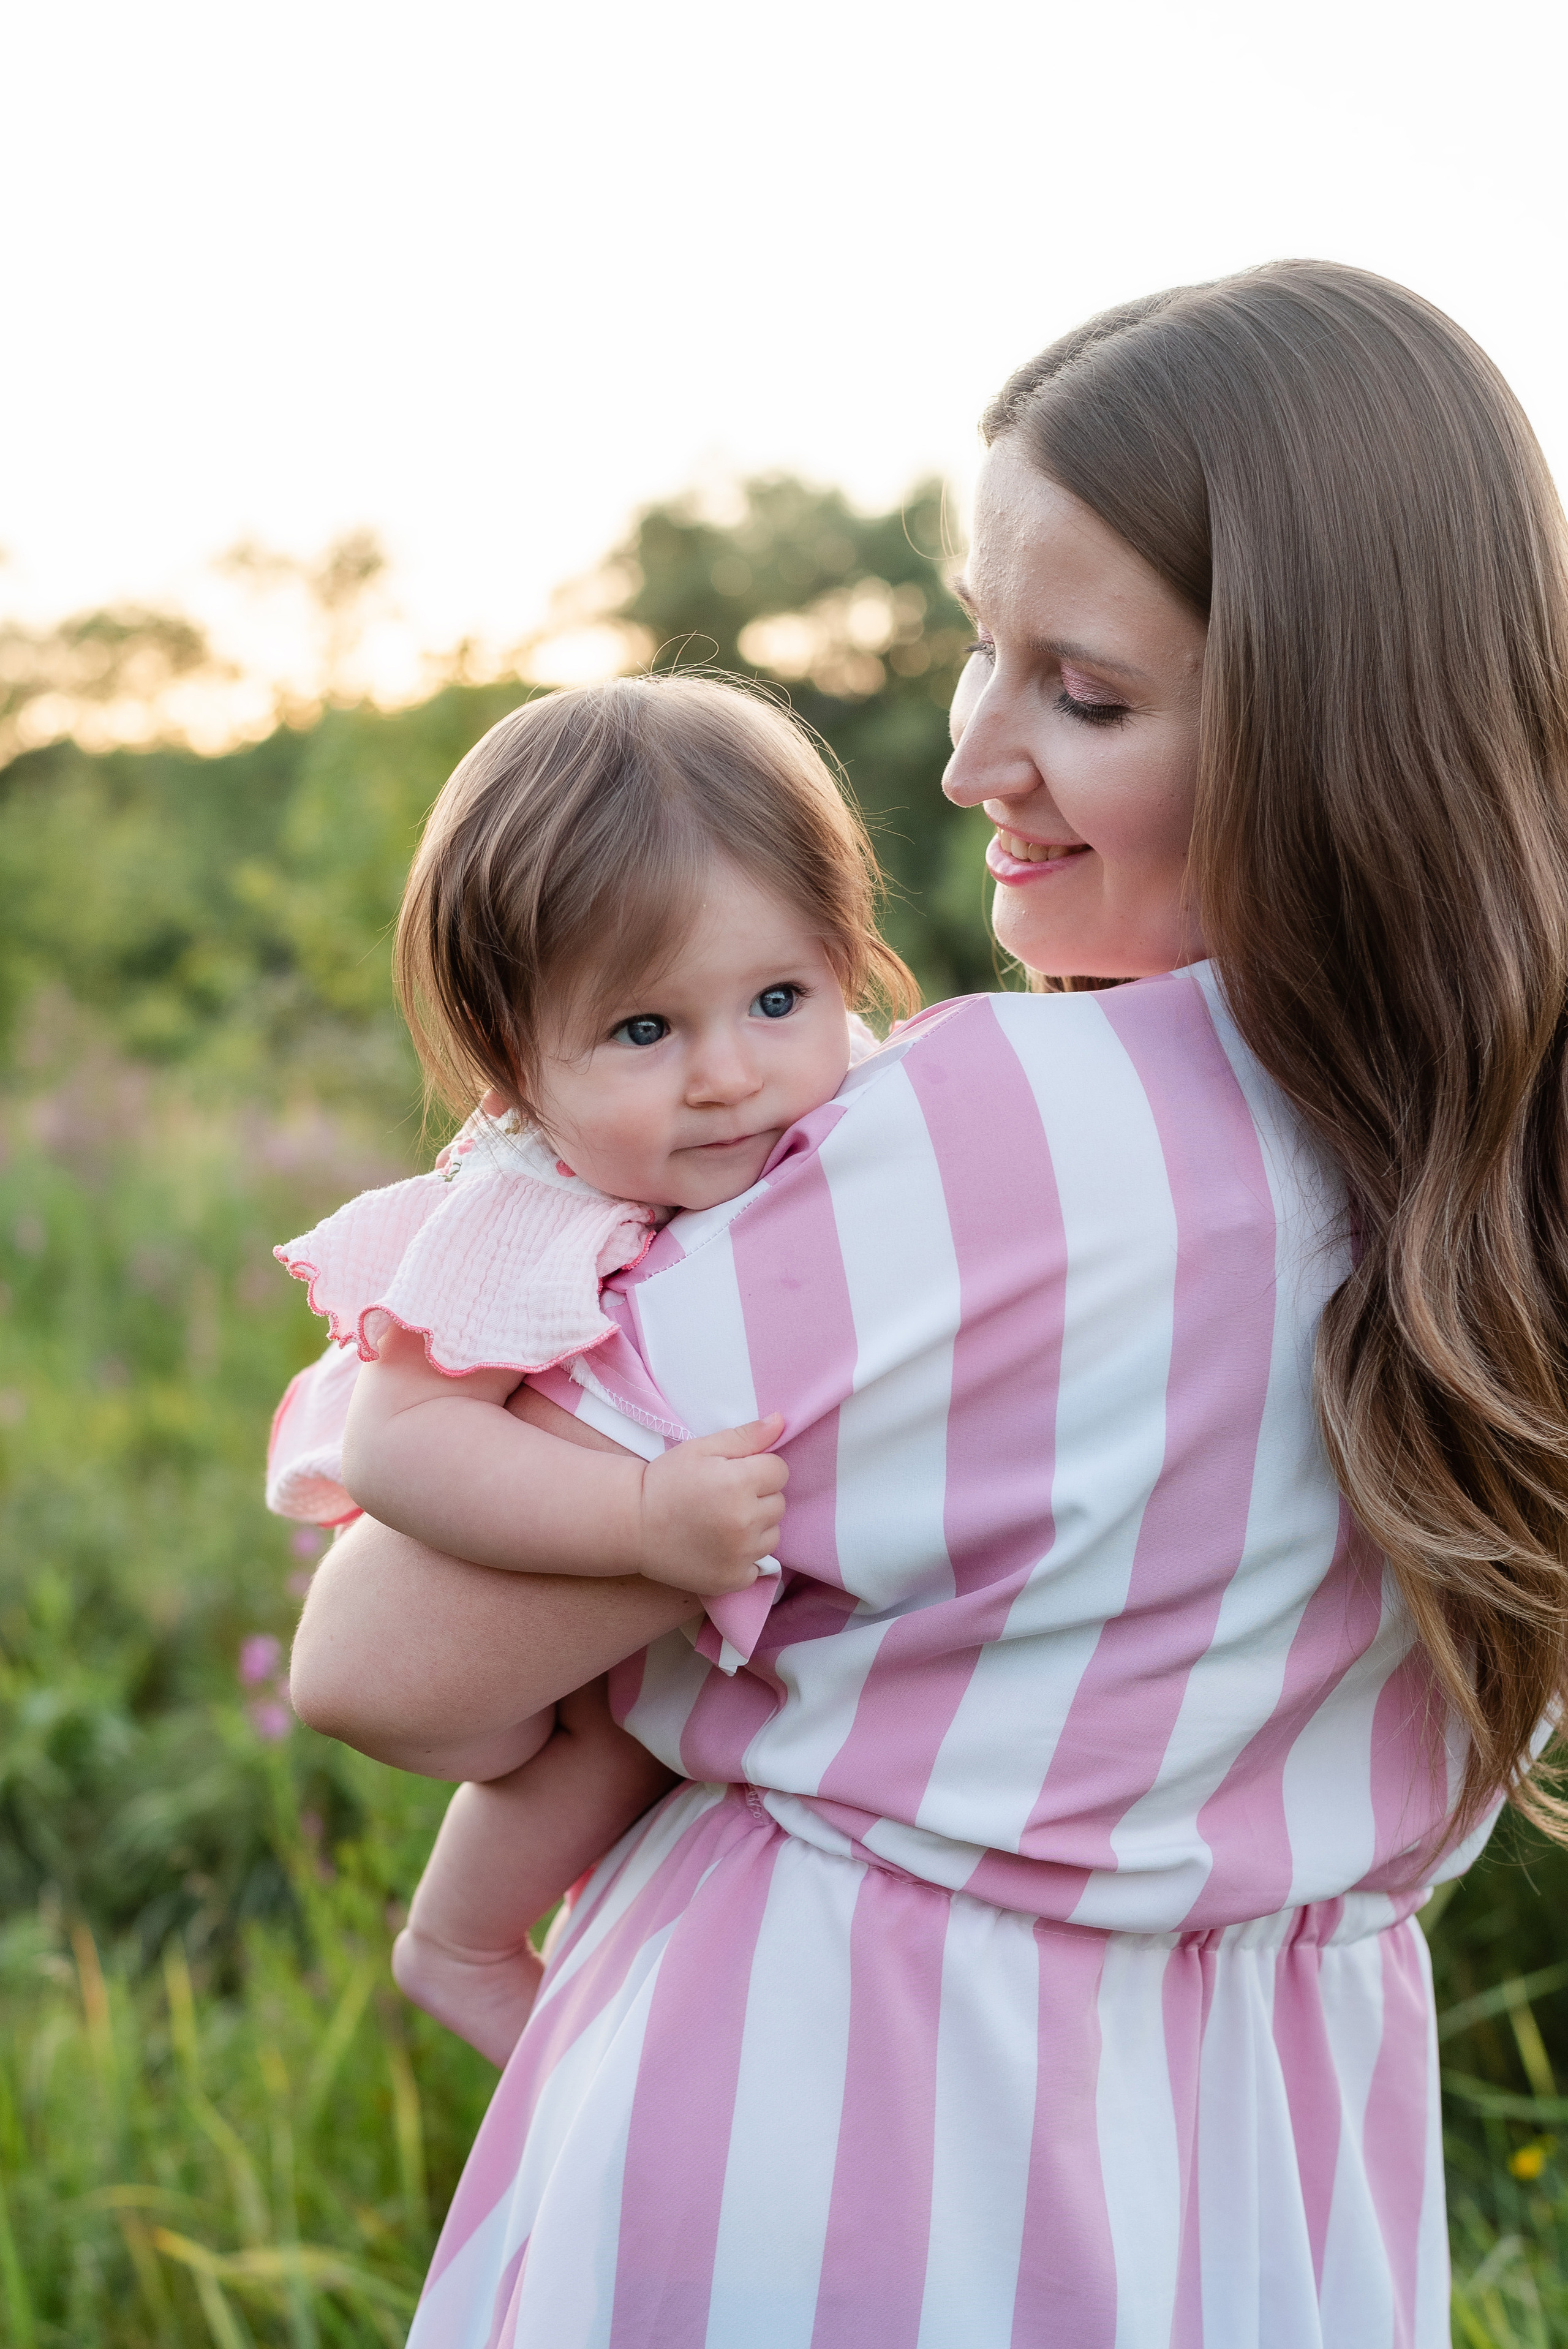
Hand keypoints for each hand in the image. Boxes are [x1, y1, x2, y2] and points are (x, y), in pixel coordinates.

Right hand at [636, 1415, 787, 1595]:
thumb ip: (745, 1436)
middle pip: (778, 1503)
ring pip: (772, 1534)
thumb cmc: (666, 1481)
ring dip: (755, 1527)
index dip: (759, 1469)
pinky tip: (719, 1547)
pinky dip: (744, 1557)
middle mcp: (744, 1521)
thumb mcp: (701, 1449)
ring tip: (722, 1522)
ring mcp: (739, 1554)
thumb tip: (781, 1422)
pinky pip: (758, 1566)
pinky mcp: (732, 1579)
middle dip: (758, 1497)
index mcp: (738, 1483)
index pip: (779, 1471)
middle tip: (724, 1498)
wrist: (632, 1526)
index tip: (735, 1474)